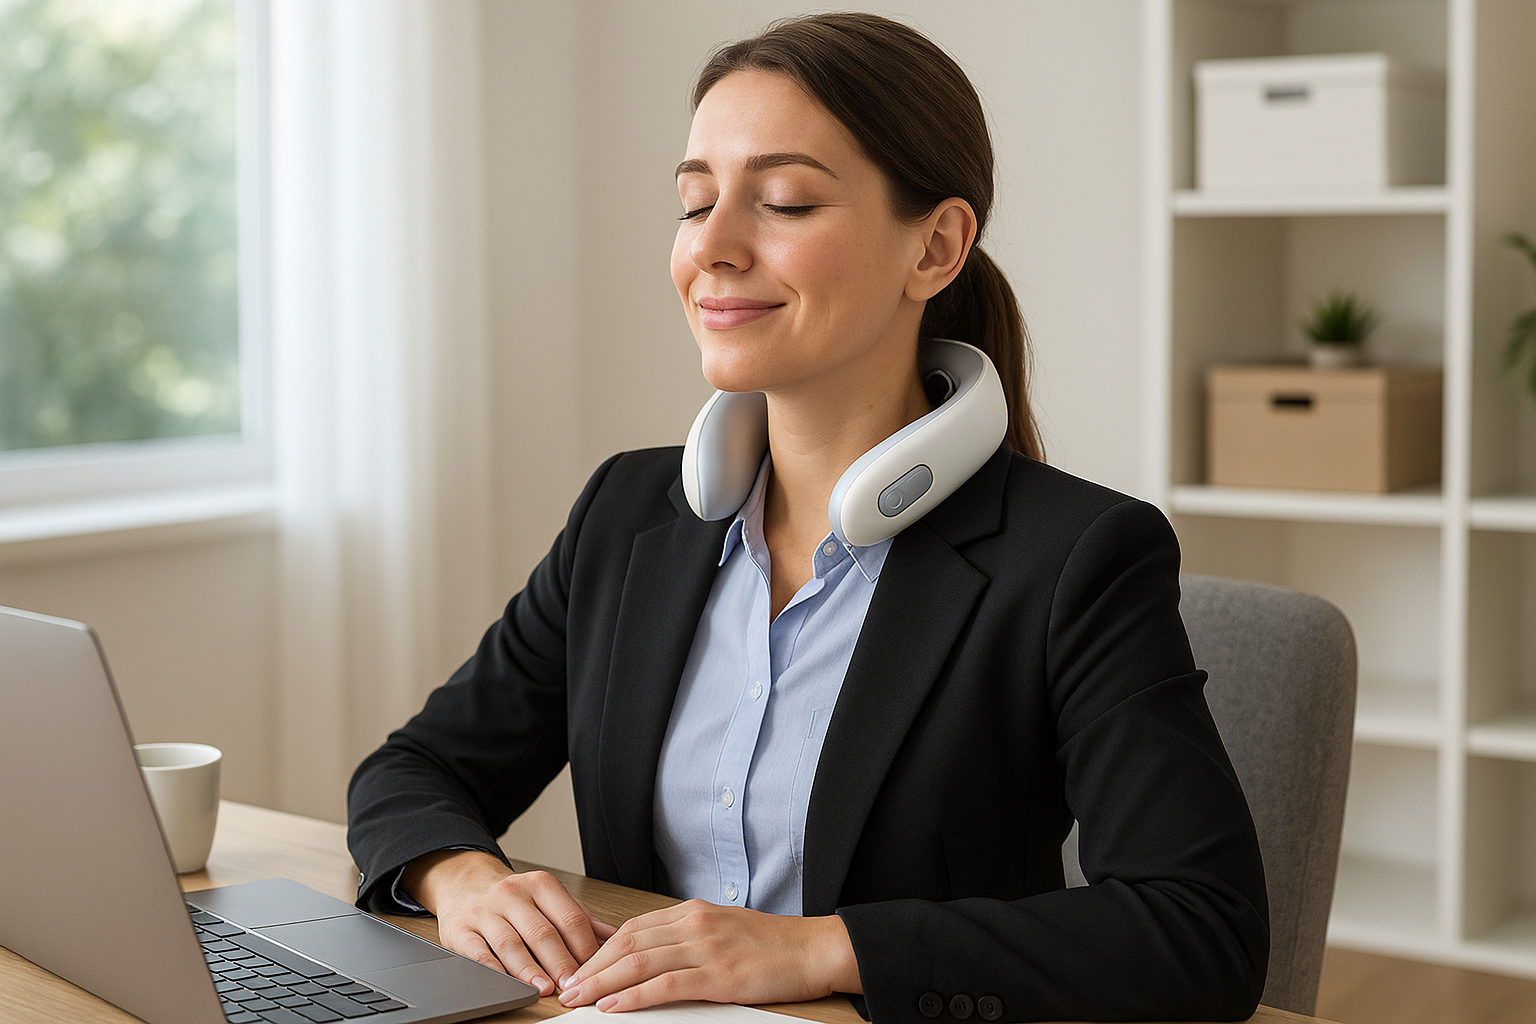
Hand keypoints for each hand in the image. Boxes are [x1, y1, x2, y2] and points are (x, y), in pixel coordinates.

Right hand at [401, 850, 616, 996]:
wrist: (464, 883)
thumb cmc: (513, 897)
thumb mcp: (547, 898)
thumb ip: (580, 918)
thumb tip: (615, 938)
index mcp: (540, 885)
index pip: (570, 918)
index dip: (585, 947)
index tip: (596, 970)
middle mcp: (512, 894)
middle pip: (542, 932)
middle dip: (560, 962)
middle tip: (573, 985)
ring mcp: (485, 912)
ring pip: (511, 944)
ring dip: (530, 969)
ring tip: (544, 988)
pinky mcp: (460, 930)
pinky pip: (478, 953)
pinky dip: (494, 970)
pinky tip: (507, 983)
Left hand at [556, 899, 860, 1011]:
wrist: (815, 949)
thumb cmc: (773, 946)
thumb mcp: (724, 932)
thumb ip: (688, 939)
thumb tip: (650, 957)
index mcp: (693, 912)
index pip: (632, 928)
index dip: (599, 949)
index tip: (577, 968)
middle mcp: (694, 923)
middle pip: (627, 943)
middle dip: (590, 967)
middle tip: (565, 987)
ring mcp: (706, 947)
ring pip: (638, 962)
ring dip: (601, 982)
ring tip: (577, 998)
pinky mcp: (719, 974)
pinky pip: (665, 985)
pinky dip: (633, 996)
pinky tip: (613, 1006)